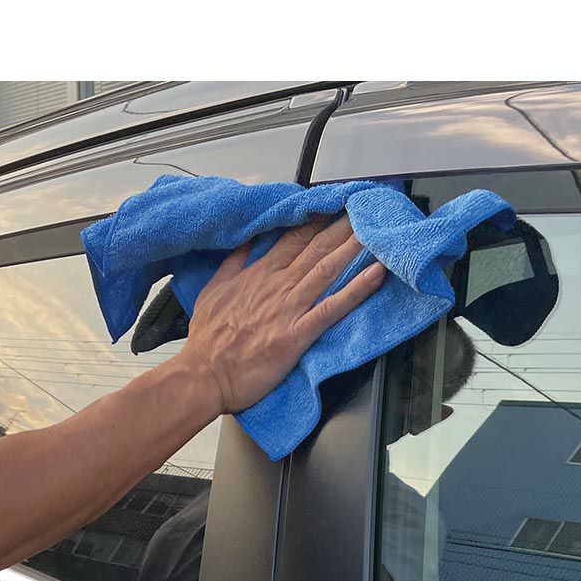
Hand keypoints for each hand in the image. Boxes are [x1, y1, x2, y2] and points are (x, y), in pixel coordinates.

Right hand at [178, 214, 385, 413]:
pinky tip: (376, 274)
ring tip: (378, 229)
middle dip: (344, 225)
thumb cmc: (207, 341)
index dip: (319, 219)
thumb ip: (234, 262)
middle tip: (368, 206)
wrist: (203, 375)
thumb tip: (248, 239)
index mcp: (258, 274)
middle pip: (317, 247)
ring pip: (328, 269)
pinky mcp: (296, 334)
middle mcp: (277, 285)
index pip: (294, 237)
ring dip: (355, 247)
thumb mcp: (214, 289)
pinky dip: (356, 290)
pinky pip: (332, 308)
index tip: (339, 205)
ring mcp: (288, 309)